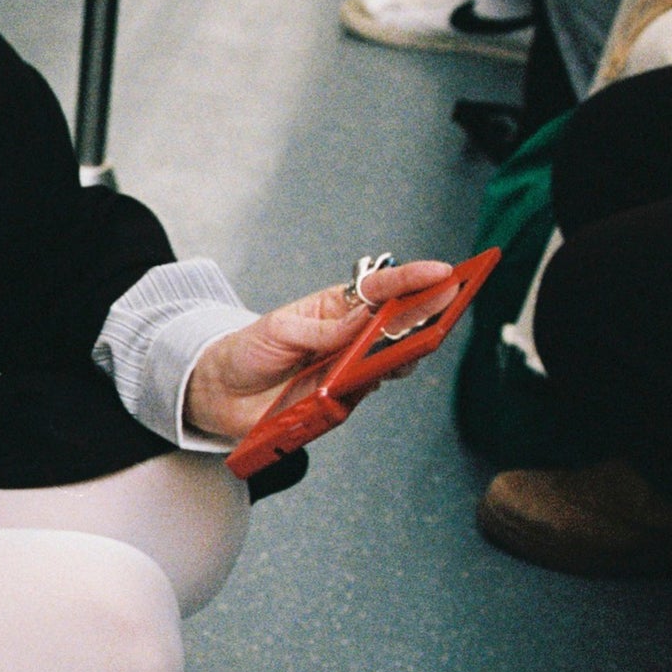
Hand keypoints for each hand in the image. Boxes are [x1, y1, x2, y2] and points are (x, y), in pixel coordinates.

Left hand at [183, 260, 457, 440]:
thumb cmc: (248, 350)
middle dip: (428, 309)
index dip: (413, 280)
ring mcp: (350, 367)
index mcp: (336, 308)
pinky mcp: (344, 399)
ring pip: (395, 356)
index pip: (381, 289)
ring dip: (412, 346)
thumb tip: (362, 321)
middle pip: (399, 321)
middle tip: (450, 301)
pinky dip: (382, 380)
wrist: (220, 393)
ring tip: (425, 336)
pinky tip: (390, 370)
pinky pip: (371, 388)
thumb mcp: (280, 330)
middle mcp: (350, 336)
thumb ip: (323, 330)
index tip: (441, 272)